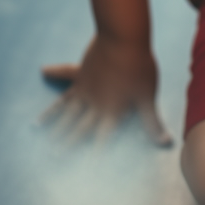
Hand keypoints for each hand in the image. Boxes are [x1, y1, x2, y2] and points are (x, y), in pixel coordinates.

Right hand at [40, 34, 172, 146]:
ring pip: (66, 108)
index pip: (103, 137)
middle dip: (67, 141)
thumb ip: (152, 122)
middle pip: (78, 126)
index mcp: (111, 110)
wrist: (124, 37)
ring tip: (37, 128)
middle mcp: (94, 102)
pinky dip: (54, 72)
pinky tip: (44, 70)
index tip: (86, 167)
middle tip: (53, 153)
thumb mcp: (148, 96)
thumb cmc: (140, 66)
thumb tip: (166, 142)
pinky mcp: (82, 70)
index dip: (96, 153)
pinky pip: (65, 74)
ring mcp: (85, 87)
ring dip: (53, 118)